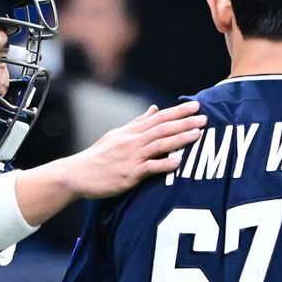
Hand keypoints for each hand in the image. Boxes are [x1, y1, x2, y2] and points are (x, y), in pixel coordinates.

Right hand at [67, 102, 205, 198]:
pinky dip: (164, 165)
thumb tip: (154, 108)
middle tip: (204, 117)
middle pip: (162, 128)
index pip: (158, 118)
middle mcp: (132, 142)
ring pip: (159, 145)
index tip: (195, 106)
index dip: (178, 111)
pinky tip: (178, 162)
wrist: (77, 174)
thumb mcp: (116, 135)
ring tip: (197, 135)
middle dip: (184, 122)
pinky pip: (149, 168)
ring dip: (179, 139)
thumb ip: (137, 123)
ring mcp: (130, 158)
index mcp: (131, 132)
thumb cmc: (98, 157)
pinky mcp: (128, 175)